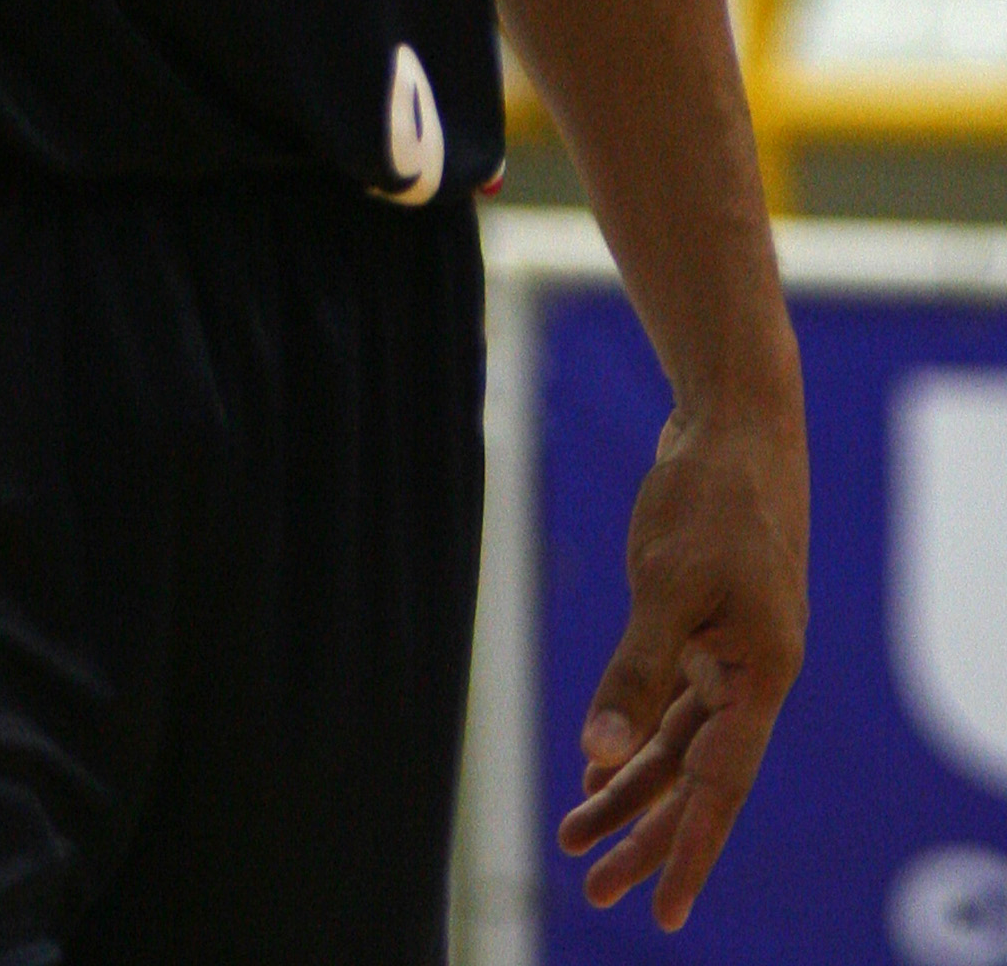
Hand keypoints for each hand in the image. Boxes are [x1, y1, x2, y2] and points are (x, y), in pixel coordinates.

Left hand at [559, 389, 807, 930]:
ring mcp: (730, 652)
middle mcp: (752, 675)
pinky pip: (669, 701)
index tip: (664, 914)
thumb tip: (598, 751)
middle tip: (597, 889)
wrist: (735, 422)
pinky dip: (634, 731)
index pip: (719, 788)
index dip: (689, 851)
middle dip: (646, 834)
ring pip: (676, 742)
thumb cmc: (711, 497)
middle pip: (696, 778)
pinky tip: (598, 760)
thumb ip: (635, 671)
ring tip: (577, 837)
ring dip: (629, 787)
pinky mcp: (706, 625)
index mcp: (760, 676)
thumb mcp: (666, 585)